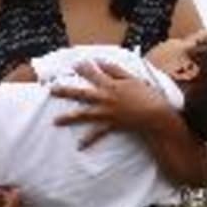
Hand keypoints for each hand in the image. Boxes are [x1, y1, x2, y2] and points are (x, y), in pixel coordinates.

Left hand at [49, 59, 173, 148]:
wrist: (156, 116)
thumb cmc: (147, 95)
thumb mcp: (132, 78)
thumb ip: (115, 70)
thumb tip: (100, 61)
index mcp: (111, 84)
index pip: (93, 73)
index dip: (83, 68)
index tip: (73, 64)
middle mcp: (105, 98)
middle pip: (81, 94)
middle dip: (65, 91)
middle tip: (51, 90)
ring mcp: (107, 113)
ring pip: (84, 115)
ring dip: (69, 118)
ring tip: (55, 121)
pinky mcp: (111, 125)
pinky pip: (97, 134)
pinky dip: (89, 140)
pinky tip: (79, 146)